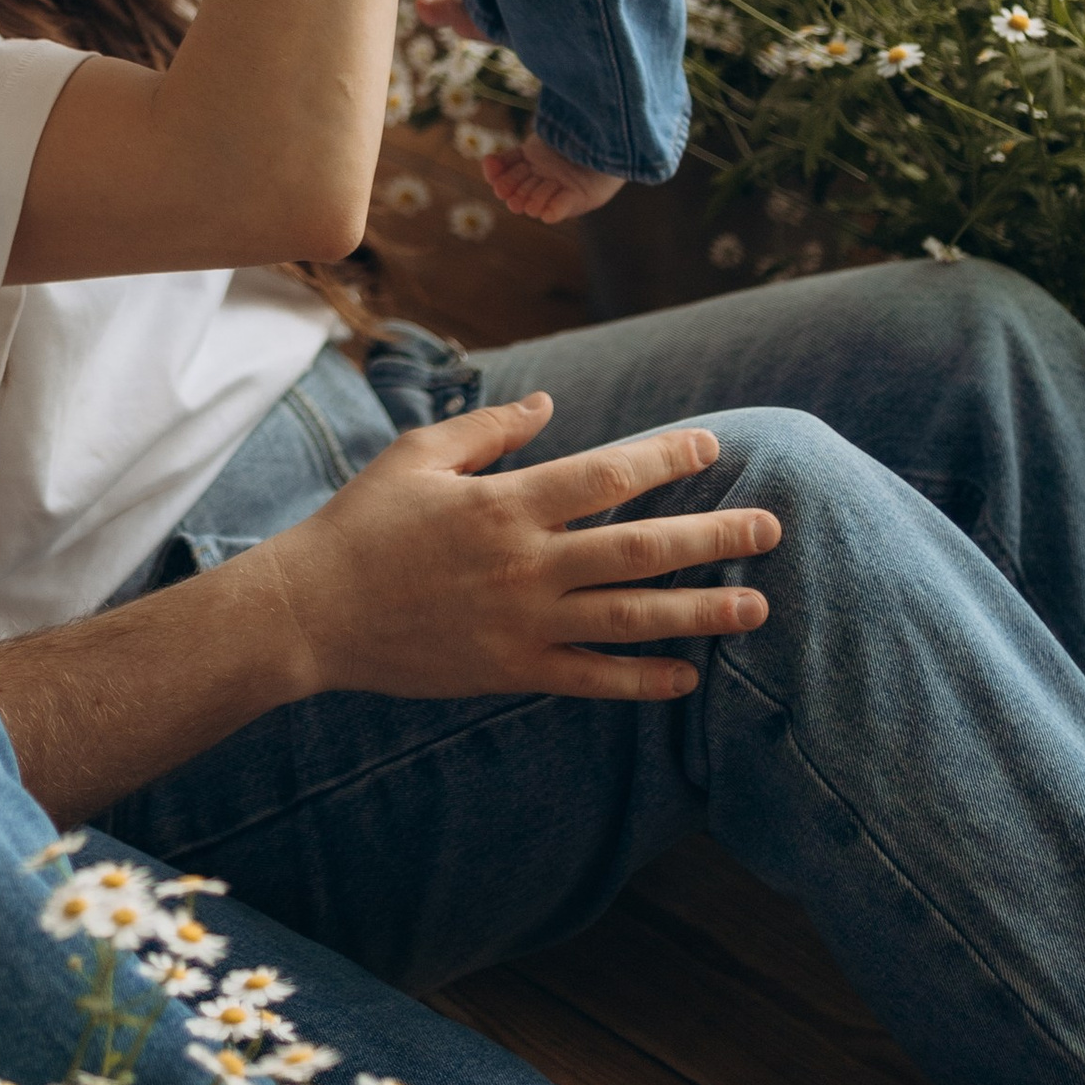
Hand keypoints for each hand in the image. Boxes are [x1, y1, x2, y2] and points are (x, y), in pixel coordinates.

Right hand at [263, 393, 779, 704]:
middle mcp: (527, 564)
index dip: (666, 457)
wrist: (314, 611)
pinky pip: (592, 678)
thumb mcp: (418, 457)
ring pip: (631, 617)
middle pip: (641, 548)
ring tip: (755, 608)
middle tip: (769, 530)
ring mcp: (524, 623)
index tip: (711, 444)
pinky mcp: (511, 670)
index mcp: (507, 504)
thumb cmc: (362, 523)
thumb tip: (550, 404)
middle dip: (714, 537)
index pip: (607, 475)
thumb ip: (489, 430)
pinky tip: (687, 676)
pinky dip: (643, 680)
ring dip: (701, 612)